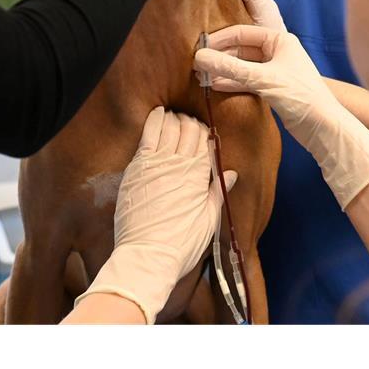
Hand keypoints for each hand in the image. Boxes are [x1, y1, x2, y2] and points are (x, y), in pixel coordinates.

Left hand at [74, 107, 237, 323]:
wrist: (147, 256)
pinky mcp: (137, 167)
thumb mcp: (209, 219)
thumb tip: (231, 173)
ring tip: (174, 117)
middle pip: (189, 130)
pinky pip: (148, 134)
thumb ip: (218, 191)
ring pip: (170, 127)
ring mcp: (157, 163)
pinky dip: (155, 120)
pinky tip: (158, 113)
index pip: (206, 141)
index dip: (206, 133)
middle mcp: (180, 164)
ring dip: (174, 119)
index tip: (205, 132)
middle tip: (189, 123)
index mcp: (199, 176)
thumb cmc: (181, 243)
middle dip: (191, 123)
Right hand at [194, 25, 368, 209]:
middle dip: (219, 56)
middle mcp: (277, 51)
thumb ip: (229, 67)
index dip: (218, 40)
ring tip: (201, 76)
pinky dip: (232, 82)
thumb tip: (199, 57)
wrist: (323, 127)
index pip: (242, 32)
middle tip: (196, 65)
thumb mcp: (261, 79)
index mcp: (279, 40)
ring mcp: (275, 70)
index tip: (198, 49)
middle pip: (240, 49)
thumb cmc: (300, 96)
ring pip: (242, 66)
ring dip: (223, 71)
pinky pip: (247, 80)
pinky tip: (215, 86)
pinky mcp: (273, 88)